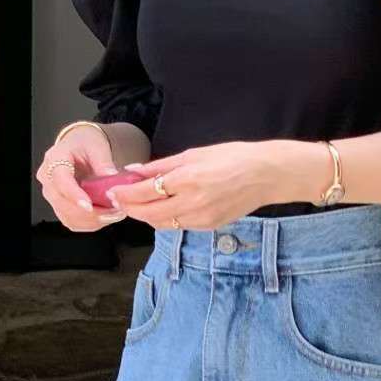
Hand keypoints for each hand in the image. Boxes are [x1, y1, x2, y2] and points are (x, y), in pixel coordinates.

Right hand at [35, 125, 127, 231]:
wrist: (78, 145)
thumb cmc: (85, 143)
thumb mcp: (97, 146)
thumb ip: (103, 163)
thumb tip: (112, 178)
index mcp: (55, 160)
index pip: (61, 181)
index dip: (74, 195)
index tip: (89, 206)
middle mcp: (48, 179)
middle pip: (62, 203)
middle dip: (89, 213)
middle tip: (114, 211)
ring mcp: (52, 194)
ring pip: (67, 216)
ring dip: (92, 220)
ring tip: (114, 214)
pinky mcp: (59, 205)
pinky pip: (72, 221)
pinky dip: (90, 223)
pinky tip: (105, 216)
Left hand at [104, 141, 316, 230]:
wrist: (267, 175)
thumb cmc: (234, 157)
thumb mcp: (195, 154)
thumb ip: (162, 165)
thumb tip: (134, 171)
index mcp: (187, 179)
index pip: (144, 192)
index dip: (124, 193)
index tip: (113, 190)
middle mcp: (192, 202)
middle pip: (148, 213)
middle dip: (130, 208)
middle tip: (119, 200)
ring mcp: (202, 218)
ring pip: (162, 223)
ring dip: (146, 215)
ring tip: (138, 204)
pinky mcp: (210, 226)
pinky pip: (179, 225)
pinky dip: (165, 218)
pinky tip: (163, 207)